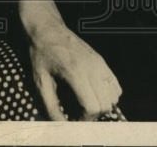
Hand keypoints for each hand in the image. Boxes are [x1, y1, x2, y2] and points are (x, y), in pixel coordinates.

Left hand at [19, 0, 121, 120]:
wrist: (47, 30)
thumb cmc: (41, 55)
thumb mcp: (40, 82)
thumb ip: (51, 106)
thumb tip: (62, 125)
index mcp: (75, 72)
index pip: (92, 107)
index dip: (83, 119)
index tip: (73, 120)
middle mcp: (92, 67)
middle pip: (105, 104)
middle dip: (93, 115)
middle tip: (77, 113)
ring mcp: (99, 63)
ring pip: (114, 96)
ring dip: (101, 105)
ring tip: (84, 103)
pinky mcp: (102, 61)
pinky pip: (115, 86)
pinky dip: (108, 95)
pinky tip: (92, 93)